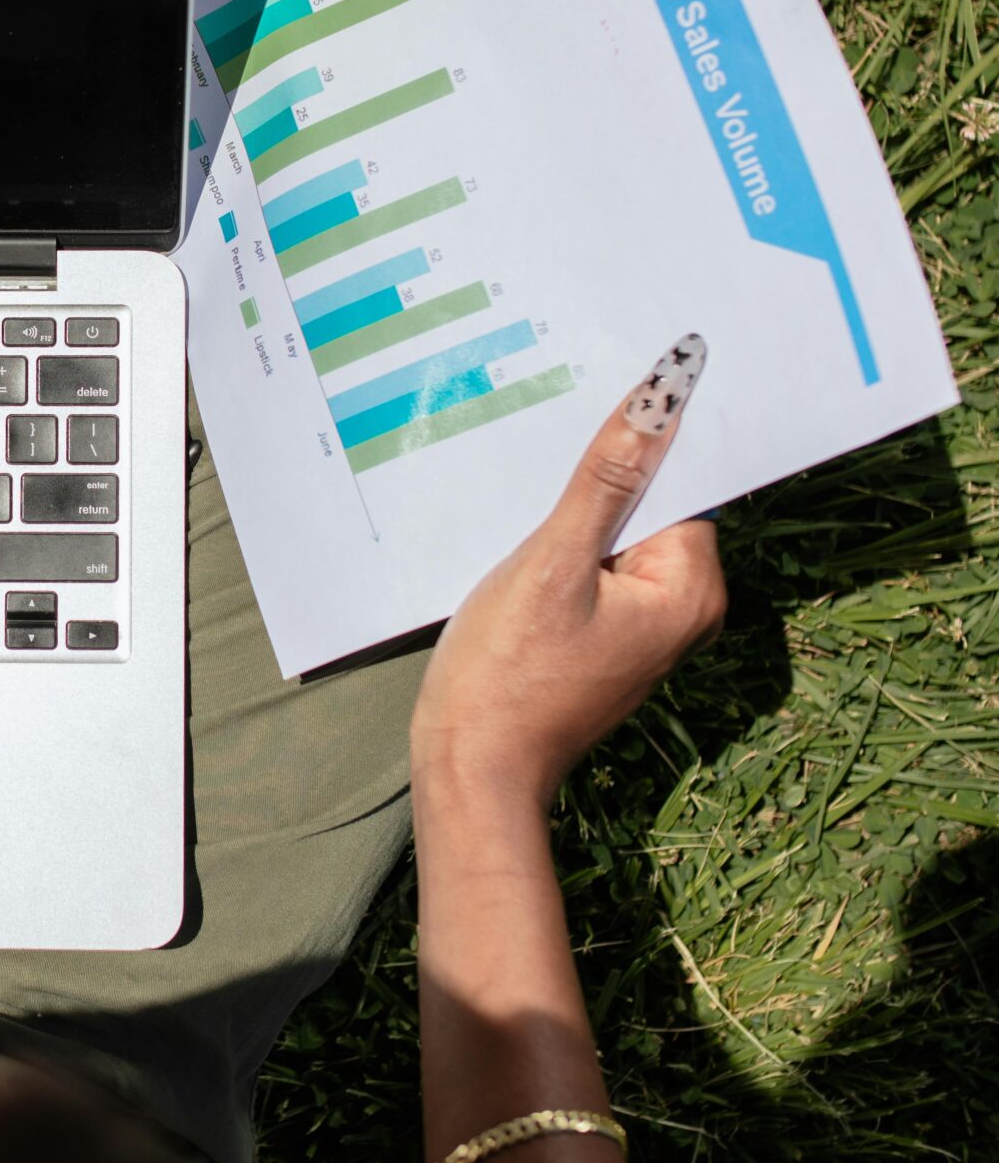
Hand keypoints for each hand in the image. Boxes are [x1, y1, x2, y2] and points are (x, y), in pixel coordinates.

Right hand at [411, 335, 725, 812]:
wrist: (473, 767)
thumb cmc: (508, 674)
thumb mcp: (552, 562)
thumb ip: (607, 478)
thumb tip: (662, 395)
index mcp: (690, 589)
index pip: (682, 481)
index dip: (640, 440)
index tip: (598, 401)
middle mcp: (684, 610)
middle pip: (652, 505)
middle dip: (602, 477)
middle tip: (543, 449)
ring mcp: (646, 627)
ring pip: (618, 534)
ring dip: (576, 513)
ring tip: (525, 507)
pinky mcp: (608, 638)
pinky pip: (597, 568)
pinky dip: (564, 549)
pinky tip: (522, 546)